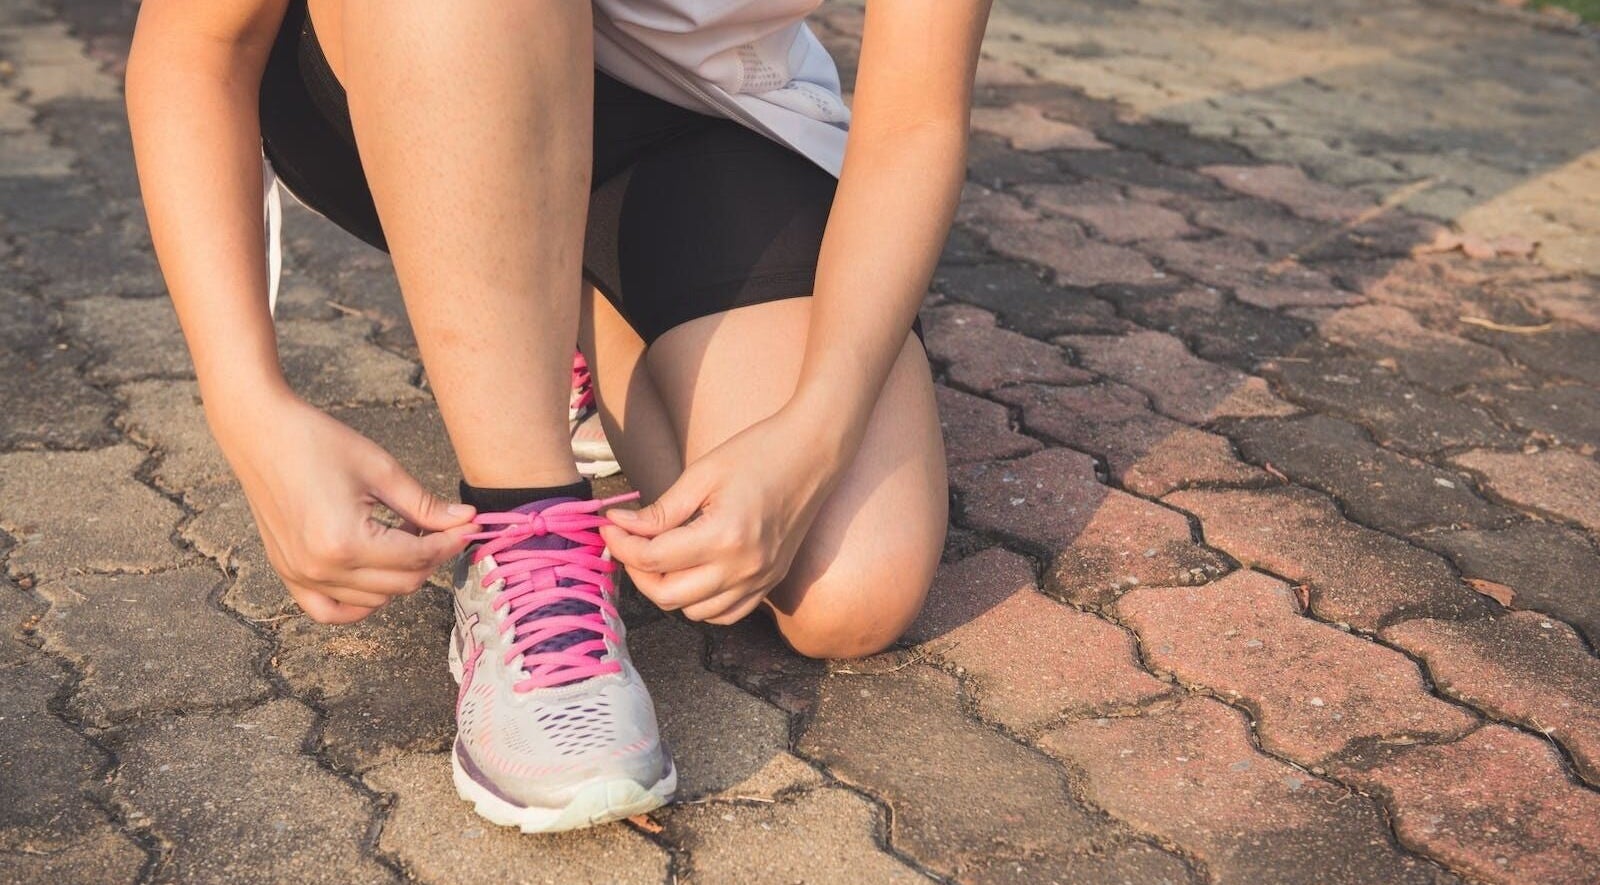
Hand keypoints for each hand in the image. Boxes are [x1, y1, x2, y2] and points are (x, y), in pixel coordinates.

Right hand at [212, 388, 477, 623]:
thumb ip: (425, 505)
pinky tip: (375, 576)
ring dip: (399, 575)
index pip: (417, 558)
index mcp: (346, 542)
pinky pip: (330, 611)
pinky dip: (359, 602)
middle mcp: (321, 568)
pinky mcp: (288, 574)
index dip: (450, 542)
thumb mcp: (381, 470)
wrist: (260, 433)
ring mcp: (301, 576)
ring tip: (402, 536)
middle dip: (431, 558)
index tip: (469, 527)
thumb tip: (466, 521)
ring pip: (374, 599)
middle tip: (440, 528)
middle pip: (401, 584)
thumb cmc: (317, 442)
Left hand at [600, 407, 844, 624]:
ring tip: (659, 556)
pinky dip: (700, 603)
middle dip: (637, 571)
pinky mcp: (770, 583)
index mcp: (724, 536)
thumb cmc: (758, 452)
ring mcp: (760, 580)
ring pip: (694, 612)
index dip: (622, 544)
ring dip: (668, 589)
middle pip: (668, 595)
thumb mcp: (702, 474)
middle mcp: (743, 568)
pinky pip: (725, 614)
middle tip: (628, 543)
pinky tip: (691, 574)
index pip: (654, 559)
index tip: (610, 526)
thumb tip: (620, 526)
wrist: (813, 453)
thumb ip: (661, 510)